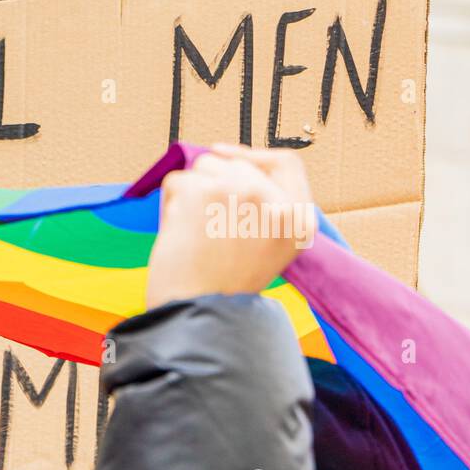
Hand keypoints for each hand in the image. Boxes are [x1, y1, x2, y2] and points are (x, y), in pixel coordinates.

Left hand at [145, 144, 315, 309]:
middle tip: (208, 225)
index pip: (287, 164)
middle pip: (238, 163)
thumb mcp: (271, 249)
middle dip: (214, 182)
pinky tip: (181, 234)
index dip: (255, 156)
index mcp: (299, 219)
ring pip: (205, 165)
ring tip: (197, 233)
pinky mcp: (204, 191)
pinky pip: (178, 181)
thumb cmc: (225, 289)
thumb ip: (266, 209)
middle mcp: (275, 201)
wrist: (199, 315)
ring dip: (193, 192)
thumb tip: (231, 163)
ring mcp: (240, 192)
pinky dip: (171, 205)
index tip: (227, 155)